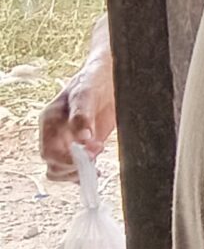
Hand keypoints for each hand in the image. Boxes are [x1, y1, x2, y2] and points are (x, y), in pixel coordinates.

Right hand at [37, 23, 114, 182]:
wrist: (108, 74)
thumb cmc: (94, 79)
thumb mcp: (86, 93)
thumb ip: (83, 115)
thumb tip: (83, 140)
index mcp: (49, 122)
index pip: (48, 152)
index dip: (66, 159)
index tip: (89, 156)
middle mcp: (55, 134)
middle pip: (53, 165)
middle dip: (73, 168)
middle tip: (96, 159)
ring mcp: (68, 141)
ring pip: (61, 170)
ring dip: (77, 174)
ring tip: (97, 169)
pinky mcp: (83, 146)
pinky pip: (76, 167)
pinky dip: (84, 174)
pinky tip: (97, 172)